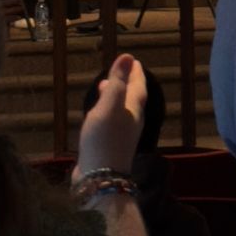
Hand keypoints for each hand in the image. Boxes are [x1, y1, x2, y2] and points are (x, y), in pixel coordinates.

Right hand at [78, 52, 146, 177]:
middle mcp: (131, 122)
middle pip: (132, 98)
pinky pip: (111, 122)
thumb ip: (117, 82)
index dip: (136, 73)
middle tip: (120, 71)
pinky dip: (106, 111)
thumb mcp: (109, 106)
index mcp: (133, 110)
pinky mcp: (110, 146)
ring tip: (103, 87)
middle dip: (126, 83)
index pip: (138, 87)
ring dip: (114, 97)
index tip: (134, 61)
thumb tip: (128, 57)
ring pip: (121, 110)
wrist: (100, 178)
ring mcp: (121, 136)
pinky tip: (96, 114)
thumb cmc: (105, 139)